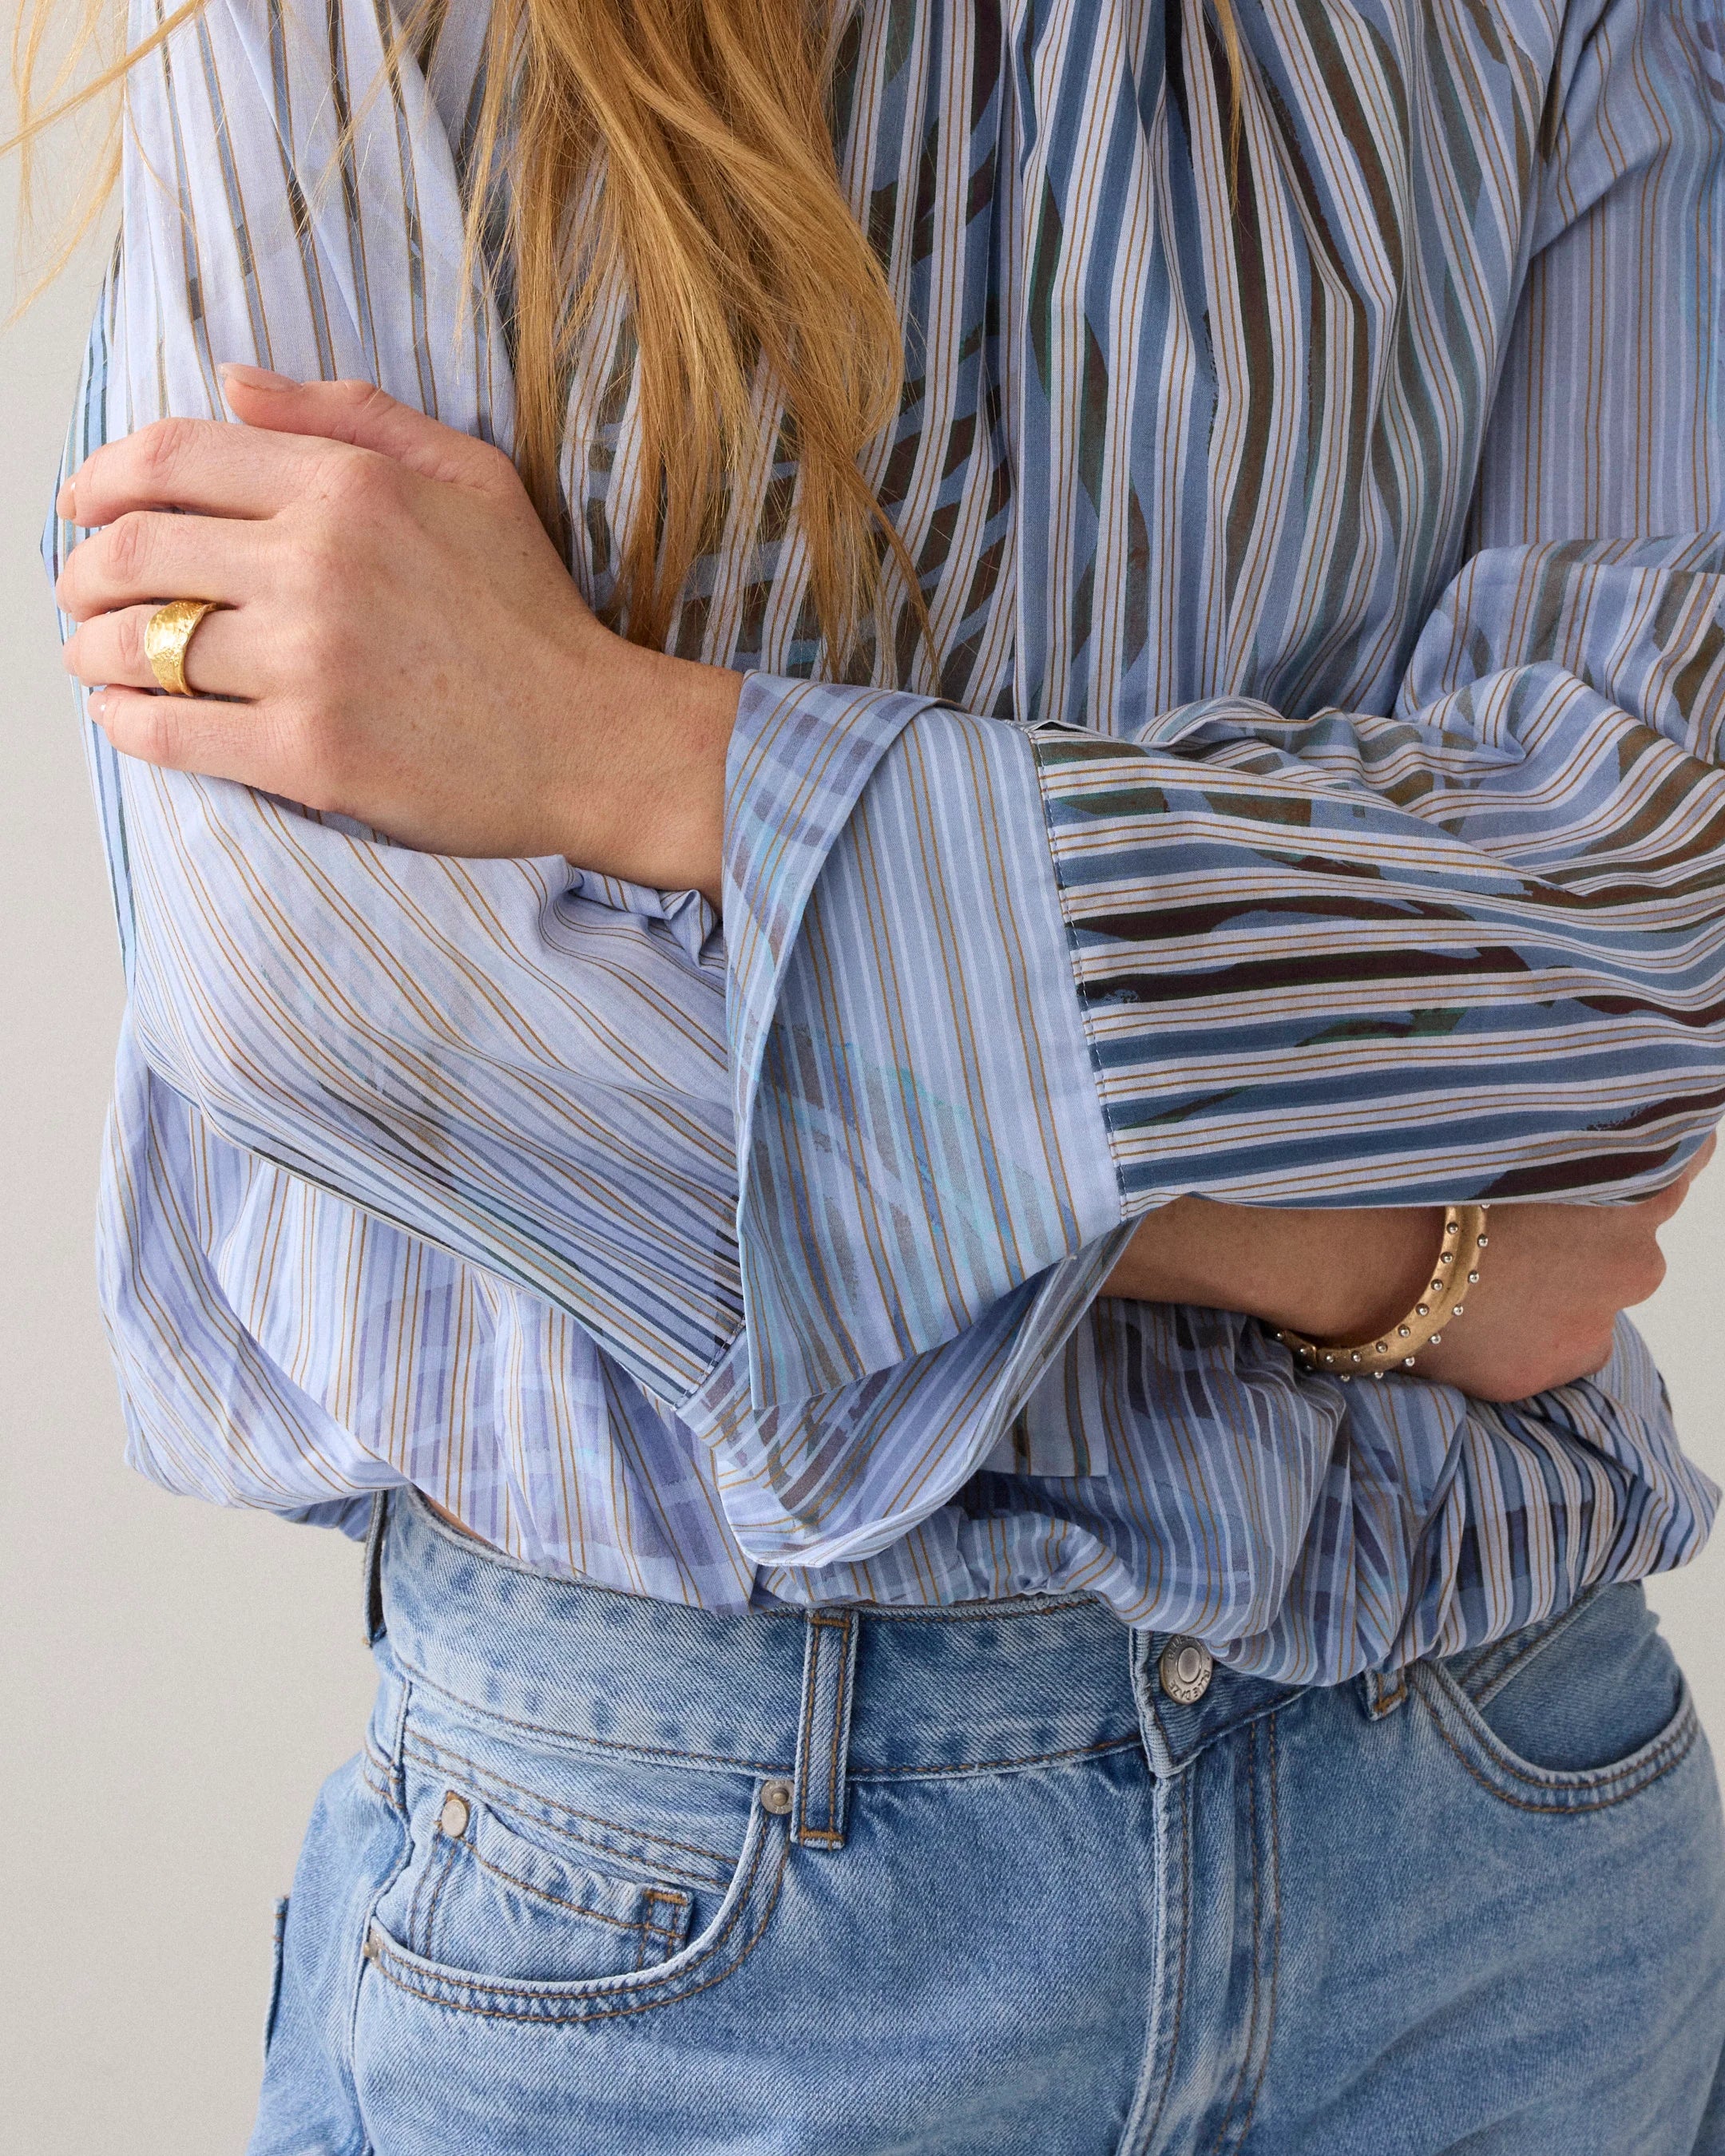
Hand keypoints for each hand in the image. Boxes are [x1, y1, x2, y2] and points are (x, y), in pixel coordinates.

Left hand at [54, 365, 737, 896]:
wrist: (594, 740)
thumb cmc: (535, 614)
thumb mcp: (472, 477)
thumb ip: (354, 417)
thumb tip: (233, 383)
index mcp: (349, 485)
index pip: (171, 457)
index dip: (99, 477)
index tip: (79, 504)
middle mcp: (318, 564)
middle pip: (136, 548)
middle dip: (82, 570)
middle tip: (79, 592)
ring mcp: (310, 663)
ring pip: (140, 644)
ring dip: (92, 650)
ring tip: (94, 659)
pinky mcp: (309, 755)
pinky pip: (172, 733)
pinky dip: (127, 725)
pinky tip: (127, 717)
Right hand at [1102, 1135, 1715, 1401]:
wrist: (1356, 1247)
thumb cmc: (1422, 1159)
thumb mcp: (1505, 1111)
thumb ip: (1562, 1115)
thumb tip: (1583, 1096)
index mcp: (1635, 1179)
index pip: (1678, 1152)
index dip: (1635, 1145)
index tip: (1595, 1146)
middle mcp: (1638, 1255)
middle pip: (1631, 1237)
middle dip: (1585, 1230)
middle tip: (1508, 1216)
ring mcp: (1596, 1317)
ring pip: (1590, 1297)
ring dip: (1554, 1283)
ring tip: (1478, 1265)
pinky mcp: (1550, 1368)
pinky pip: (1554, 1348)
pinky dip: (1524, 1333)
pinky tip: (1469, 1308)